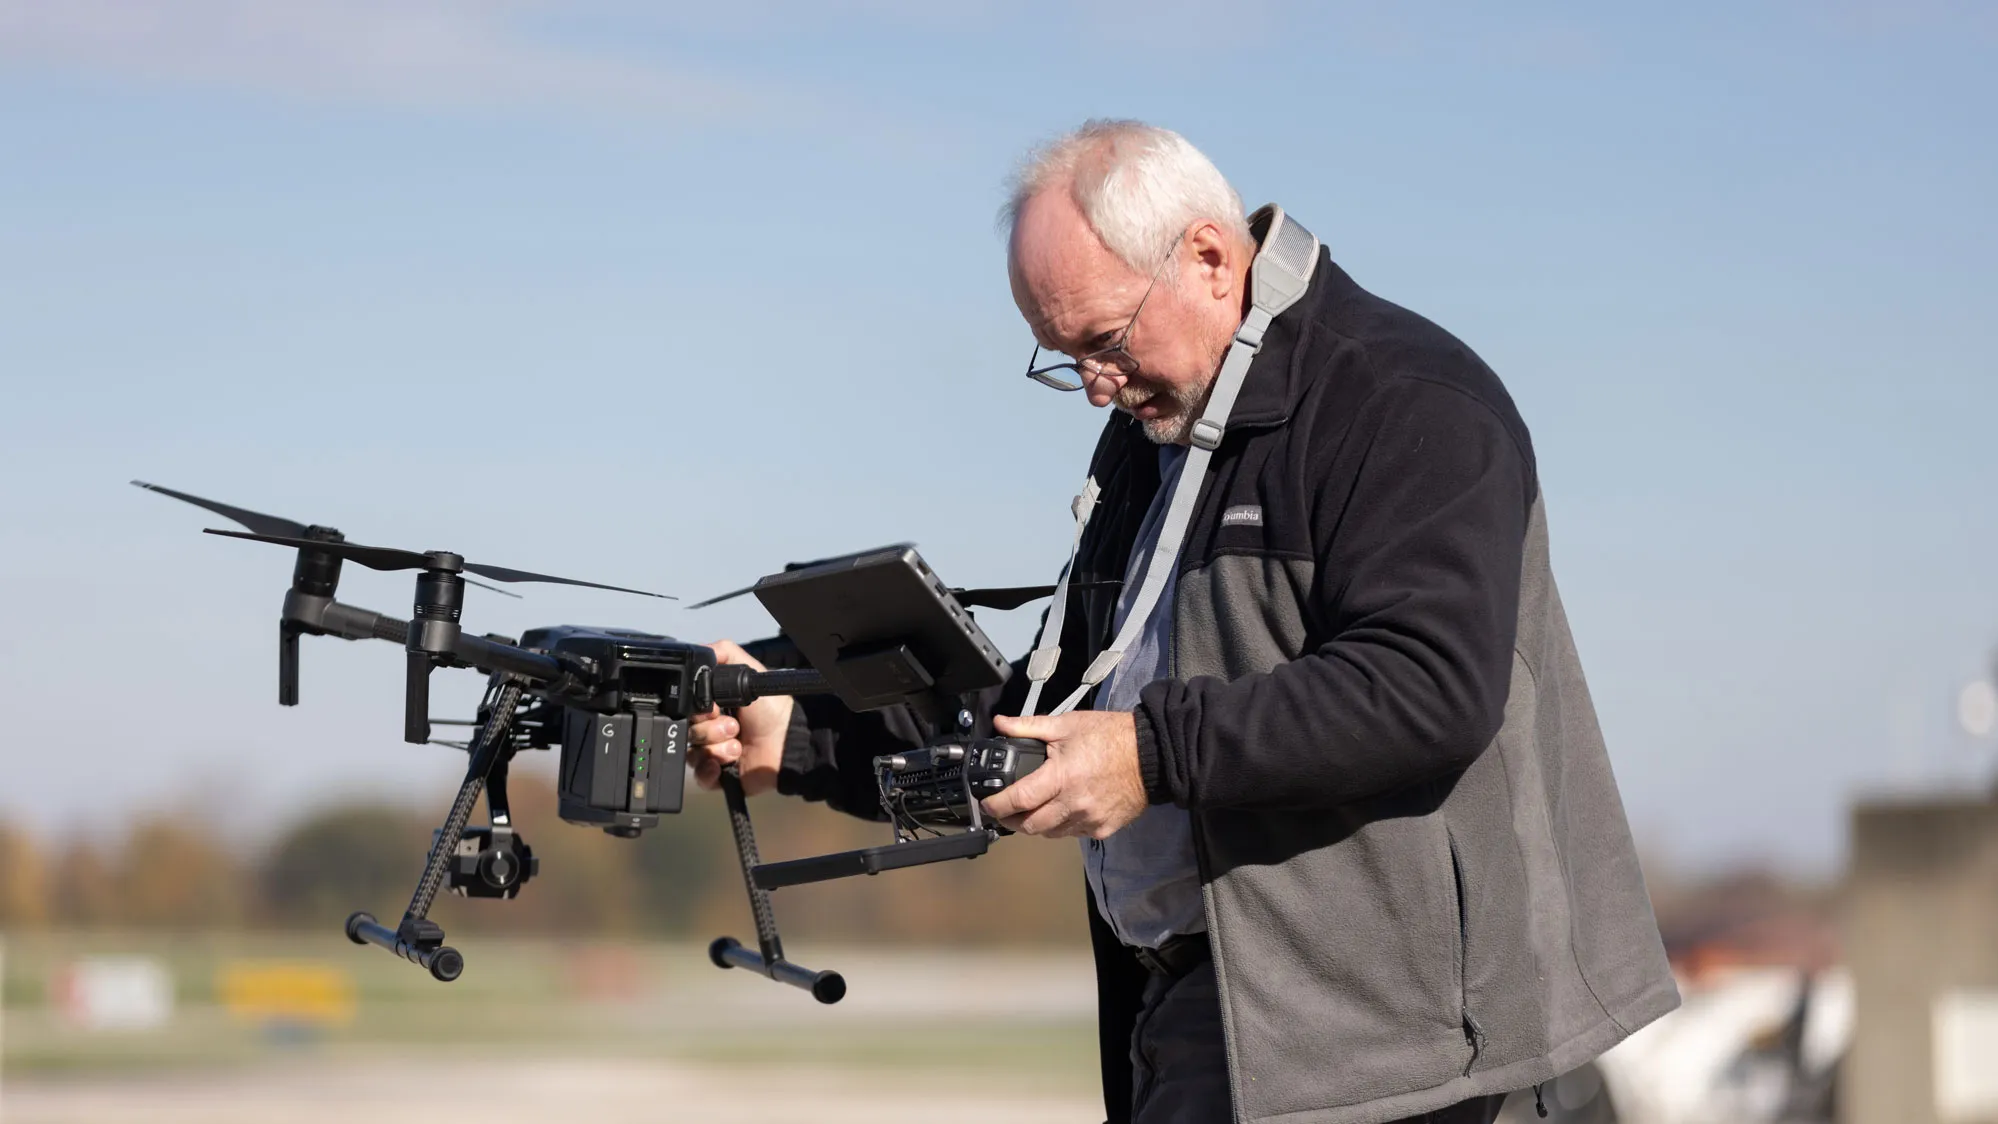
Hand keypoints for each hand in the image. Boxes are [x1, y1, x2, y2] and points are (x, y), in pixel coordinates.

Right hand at [687, 640, 792, 794]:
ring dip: (715, 748)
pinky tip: (724, 764)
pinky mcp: (718, 776)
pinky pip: (699, 776)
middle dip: (709, 729)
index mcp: (711, 708)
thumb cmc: (772, 709)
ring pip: (691, 754)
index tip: (715, 708)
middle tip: (733, 726)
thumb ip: (724, 653)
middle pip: (686, 732)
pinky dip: (708, 771)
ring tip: (737, 744)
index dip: (697, 711)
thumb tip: (700, 650)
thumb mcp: (748, 670)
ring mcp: (712, 753)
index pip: (686, 711)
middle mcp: (709, 730)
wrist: (788, 743)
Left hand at [980, 711, 1149, 839]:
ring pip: (1051, 833)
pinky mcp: (1103, 829)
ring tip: (1032, 810)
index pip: (1019, 799)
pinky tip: (1062, 810)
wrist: (1152, 755)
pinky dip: (1062, 826)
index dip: (996, 805)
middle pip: (1030, 826)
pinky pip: (1073, 834)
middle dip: (1011, 821)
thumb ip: (1029, 726)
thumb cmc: (1111, 736)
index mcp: (1062, 777)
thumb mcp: (1067, 724)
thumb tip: (1001, 723)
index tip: (987, 804)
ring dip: (1036, 825)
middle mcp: (1074, 804)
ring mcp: (1089, 820)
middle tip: (1004, 811)